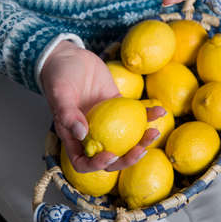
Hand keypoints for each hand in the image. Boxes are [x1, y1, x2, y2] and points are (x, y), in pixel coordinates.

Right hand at [41, 41, 163, 172]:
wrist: (71, 56)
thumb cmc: (59, 75)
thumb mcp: (60, 93)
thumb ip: (67, 114)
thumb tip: (82, 133)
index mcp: (73, 136)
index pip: (83, 162)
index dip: (97, 165)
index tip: (111, 155)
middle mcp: (92, 133)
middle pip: (111, 157)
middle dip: (128, 158)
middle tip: (142, 149)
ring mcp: (107, 121)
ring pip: (127, 139)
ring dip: (142, 140)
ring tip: (155, 132)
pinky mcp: (119, 106)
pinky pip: (136, 115)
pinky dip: (148, 114)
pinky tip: (160, 110)